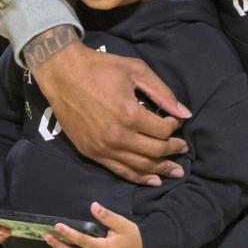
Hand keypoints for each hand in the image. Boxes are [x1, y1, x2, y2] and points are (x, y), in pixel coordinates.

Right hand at [29, 34, 188, 182]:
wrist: (62, 74)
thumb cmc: (100, 68)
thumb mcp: (136, 70)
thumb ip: (162, 93)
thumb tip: (184, 113)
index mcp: (129, 114)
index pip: (163, 130)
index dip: (175, 127)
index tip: (176, 121)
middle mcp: (117, 135)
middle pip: (155, 151)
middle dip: (174, 151)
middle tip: (184, 149)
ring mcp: (103, 147)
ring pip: (140, 166)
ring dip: (161, 170)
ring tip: (175, 171)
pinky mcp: (91, 152)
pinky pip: (119, 170)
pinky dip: (138, 177)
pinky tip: (152, 179)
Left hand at [45, 202, 142, 247]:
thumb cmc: (131, 234)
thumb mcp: (121, 223)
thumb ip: (106, 216)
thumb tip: (93, 205)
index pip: (81, 241)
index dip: (68, 233)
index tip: (57, 226)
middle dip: (59, 246)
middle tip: (47, 237)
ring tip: (52, 242)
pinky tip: (64, 247)